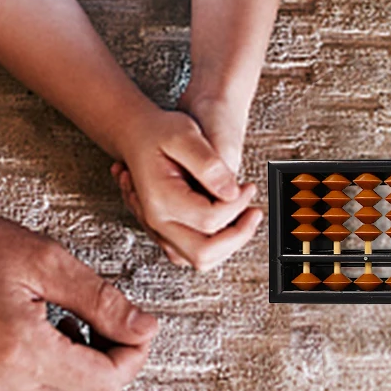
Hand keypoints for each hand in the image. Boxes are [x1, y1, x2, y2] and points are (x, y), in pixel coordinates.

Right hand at [0, 195, 158, 390]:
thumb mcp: (47, 259)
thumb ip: (102, 301)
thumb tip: (145, 330)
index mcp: (18, 349)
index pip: (105, 382)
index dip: (132, 355)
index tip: (134, 328)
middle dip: (112, 373)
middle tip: (107, 330)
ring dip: (82, 388)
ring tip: (72, 339)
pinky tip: (44, 354)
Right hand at [110, 100, 260, 271]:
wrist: (136, 134)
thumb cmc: (158, 132)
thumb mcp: (184, 135)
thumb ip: (208, 164)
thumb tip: (231, 192)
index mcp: (161, 200)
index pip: (210, 220)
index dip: (237, 205)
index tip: (248, 187)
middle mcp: (157, 221)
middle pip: (203, 253)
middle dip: (237, 235)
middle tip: (254, 213)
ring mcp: (160, 230)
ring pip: (199, 258)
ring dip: (227, 243)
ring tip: (244, 217)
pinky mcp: (166, 231)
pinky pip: (193, 252)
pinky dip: (215, 242)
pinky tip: (228, 221)